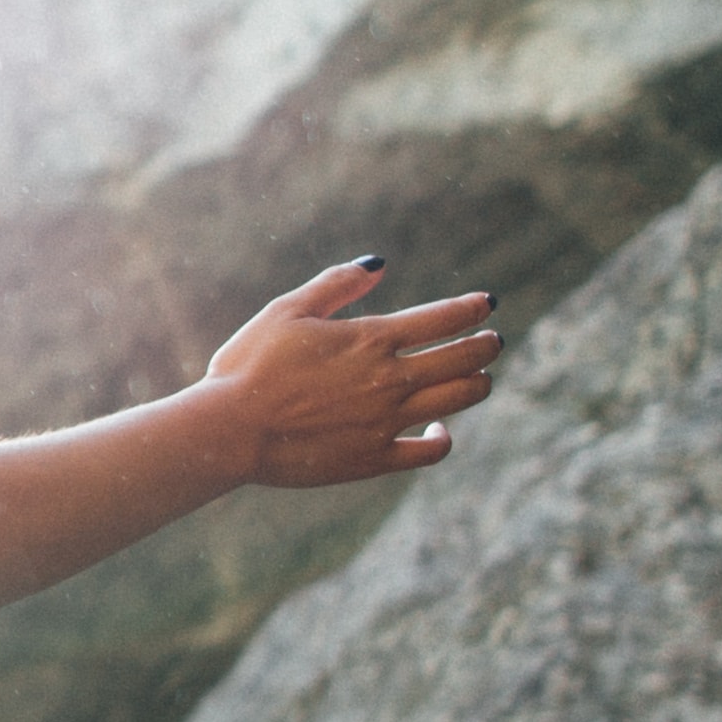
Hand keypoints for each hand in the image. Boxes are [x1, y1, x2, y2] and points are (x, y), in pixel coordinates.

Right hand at [202, 259, 501, 484]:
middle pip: (464, 358)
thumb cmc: (249, 364)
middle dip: (486, 345)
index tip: (486, 304)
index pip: (444, 318)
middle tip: (493, 341)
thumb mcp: (287, 310)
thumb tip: (379, 263)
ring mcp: (387, 421)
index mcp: (371, 338)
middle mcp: (390, 379)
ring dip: (478, 384)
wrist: (229, 430)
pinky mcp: (375, 458)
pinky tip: (440, 429)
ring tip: (480, 377)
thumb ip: (337, 284)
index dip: (472, 308)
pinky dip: (443, 439)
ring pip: (458, 400)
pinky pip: (429, 452)